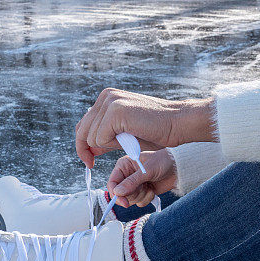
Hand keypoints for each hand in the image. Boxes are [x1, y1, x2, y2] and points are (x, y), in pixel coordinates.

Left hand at [75, 87, 214, 167]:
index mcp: (107, 98)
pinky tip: (129, 139)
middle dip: (85, 150)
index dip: (82, 144)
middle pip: (82, 130)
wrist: (177, 124)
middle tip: (90, 164)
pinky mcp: (115, 111)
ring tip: (128, 142)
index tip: (88, 160)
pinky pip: (100, 138)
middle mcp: (106, 96)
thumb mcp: (124, 135)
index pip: (84, 123)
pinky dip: (112, 145)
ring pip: (90, 136)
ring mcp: (110, 101)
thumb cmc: (155, 131)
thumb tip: (88, 147)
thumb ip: (106, 137)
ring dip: (107, 146)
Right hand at [107, 149, 177, 207]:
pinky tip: (152, 190)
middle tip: (143, 188)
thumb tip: (117, 192)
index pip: (112, 183)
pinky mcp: (143, 192)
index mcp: (124, 165)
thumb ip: (132, 182)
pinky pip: (139, 202)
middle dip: (133, 194)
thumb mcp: (147, 170)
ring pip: (130, 199)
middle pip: (120, 194)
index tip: (124, 202)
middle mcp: (127, 175)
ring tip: (149, 186)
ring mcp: (135, 185)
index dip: (116, 194)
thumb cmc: (163, 161)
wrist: (179, 168)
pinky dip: (147, 198)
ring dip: (141, 196)